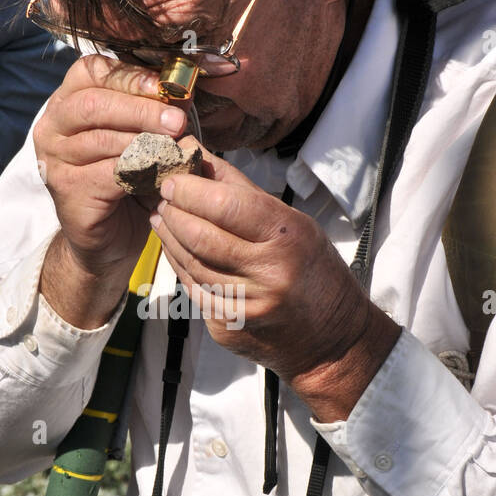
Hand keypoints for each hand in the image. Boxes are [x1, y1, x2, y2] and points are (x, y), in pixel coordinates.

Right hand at [33, 51, 188, 280]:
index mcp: (67, 101)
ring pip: (101, 139)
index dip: (128, 76)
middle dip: (140, 109)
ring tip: (175, 147)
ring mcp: (53, 158)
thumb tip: (183, 90)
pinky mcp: (65, 188)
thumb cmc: (127, 178)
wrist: (110, 236)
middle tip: (177, 120)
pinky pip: (107, 173)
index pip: (91, 71)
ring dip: (145, 141)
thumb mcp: (139, 137)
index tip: (163, 85)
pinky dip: (139, 171)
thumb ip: (152, 111)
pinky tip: (161, 173)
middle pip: (94, 104)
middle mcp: (52, 126)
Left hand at [150, 150, 399, 415]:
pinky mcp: (229, 328)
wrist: (332, 340)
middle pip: (202, 236)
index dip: (191, 190)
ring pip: (191, 264)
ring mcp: (246, 307)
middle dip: (175, 211)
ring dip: (170, 237)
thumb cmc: (314, 271)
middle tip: (163, 196)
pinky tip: (175, 249)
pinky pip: (194, 290)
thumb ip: (242, 190)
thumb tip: (197, 154)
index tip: (172, 180)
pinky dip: (180, 265)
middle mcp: (268, 274)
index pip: (227, 205)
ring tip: (163, 217)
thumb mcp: (293, 223)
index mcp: (288, 239)